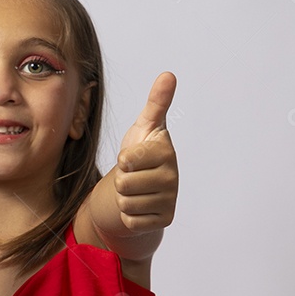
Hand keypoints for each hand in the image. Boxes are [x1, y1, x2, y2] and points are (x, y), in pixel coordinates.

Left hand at [114, 72, 178, 232]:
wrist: (143, 188)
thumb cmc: (141, 154)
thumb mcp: (145, 126)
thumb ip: (157, 102)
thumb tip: (168, 75)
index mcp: (166, 152)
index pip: (126, 160)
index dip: (122, 160)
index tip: (133, 157)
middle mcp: (172, 178)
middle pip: (124, 183)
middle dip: (122, 180)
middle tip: (133, 176)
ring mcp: (169, 201)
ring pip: (126, 202)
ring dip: (124, 198)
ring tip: (136, 189)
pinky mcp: (162, 221)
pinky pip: (130, 220)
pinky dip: (129, 216)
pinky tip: (140, 206)